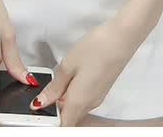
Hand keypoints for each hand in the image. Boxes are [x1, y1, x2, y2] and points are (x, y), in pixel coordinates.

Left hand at [29, 18, 143, 126]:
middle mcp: (89, 105)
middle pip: (68, 117)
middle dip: (55, 108)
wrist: (123, 37)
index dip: (50, 121)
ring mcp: (97, 97)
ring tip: (60, 77)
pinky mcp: (102, 89)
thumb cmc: (97, 48)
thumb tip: (41, 101)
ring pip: (76, 107)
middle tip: (47, 89)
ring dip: (65, 98)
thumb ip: (54, 87)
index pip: (62, 126)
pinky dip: (74, 92)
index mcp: (78, 102)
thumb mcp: (68, 65)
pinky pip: (84, 98)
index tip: (40, 110)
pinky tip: (72, 74)